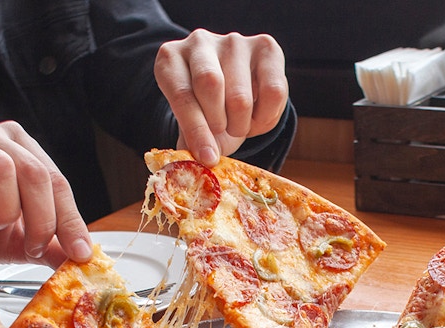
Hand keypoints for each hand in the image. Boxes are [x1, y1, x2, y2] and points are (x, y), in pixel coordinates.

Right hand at [0, 119, 92, 265]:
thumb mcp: (14, 241)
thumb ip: (47, 245)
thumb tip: (83, 258)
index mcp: (17, 146)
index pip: (54, 179)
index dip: (70, 219)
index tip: (79, 253)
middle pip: (32, 171)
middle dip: (42, 218)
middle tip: (34, 248)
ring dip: (5, 207)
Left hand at [155, 29, 287, 166]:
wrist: (231, 88)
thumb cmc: (206, 109)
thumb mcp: (190, 123)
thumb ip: (190, 141)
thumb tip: (191, 169)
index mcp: (170, 59)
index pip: (182, 95)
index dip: (196, 130)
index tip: (208, 158)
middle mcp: (199, 42)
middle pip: (211, 85)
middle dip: (219, 123)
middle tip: (223, 134)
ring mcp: (233, 41)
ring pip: (242, 95)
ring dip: (243, 124)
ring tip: (238, 126)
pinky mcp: (266, 47)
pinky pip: (274, 92)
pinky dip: (267, 117)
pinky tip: (257, 117)